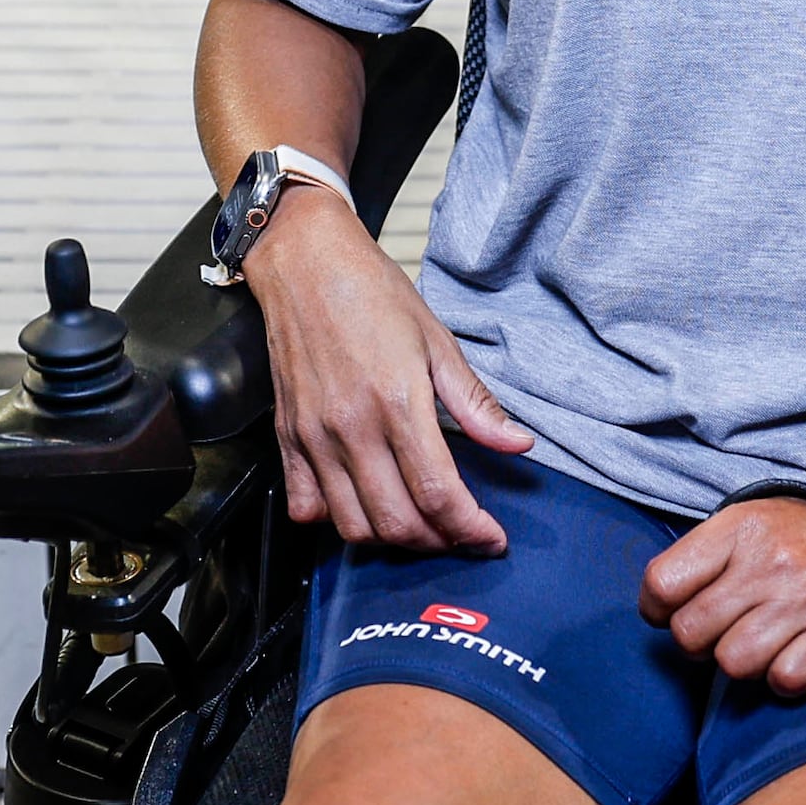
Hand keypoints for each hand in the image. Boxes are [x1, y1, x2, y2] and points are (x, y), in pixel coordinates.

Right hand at [241, 190, 531, 552]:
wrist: (305, 262)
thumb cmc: (371, 293)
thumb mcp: (437, 340)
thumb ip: (475, 402)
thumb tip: (518, 443)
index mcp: (398, 402)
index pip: (439, 494)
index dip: (471, 529)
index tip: (490, 538)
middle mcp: (351, 427)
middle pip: (398, 522)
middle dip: (439, 542)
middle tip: (461, 534)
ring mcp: (314, 437)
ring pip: (352, 526)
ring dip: (392, 540)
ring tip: (419, 526)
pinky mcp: (287, 437)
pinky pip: (306, 506)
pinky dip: (335, 521)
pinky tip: (362, 505)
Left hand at [640, 498, 805, 692]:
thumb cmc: (786, 539)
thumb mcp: (739, 523)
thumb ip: (695, 560)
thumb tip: (657, 612)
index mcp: (739, 529)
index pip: (663, 583)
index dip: (656, 609)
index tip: (670, 611)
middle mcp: (771, 563)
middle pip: (692, 633)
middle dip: (696, 641)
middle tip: (717, 629)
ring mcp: (805, 601)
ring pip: (734, 664)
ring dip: (738, 661)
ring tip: (754, 640)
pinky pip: (783, 680)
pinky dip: (780, 677)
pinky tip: (787, 652)